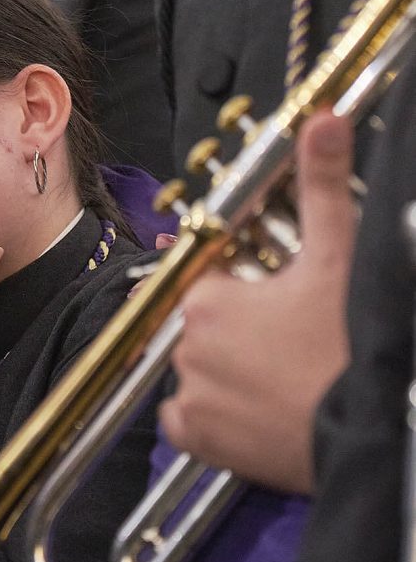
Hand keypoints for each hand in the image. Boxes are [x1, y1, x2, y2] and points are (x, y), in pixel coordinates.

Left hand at [161, 112, 355, 494]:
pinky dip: (209, 419)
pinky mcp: (198, 440)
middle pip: (204, 327)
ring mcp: (188, 395)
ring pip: (196, 372)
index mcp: (206, 299)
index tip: (277, 302)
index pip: (210, 282)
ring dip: (225, 372)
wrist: (377, 426)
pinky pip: (185, 423)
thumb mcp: (339, 257)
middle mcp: (184, 345)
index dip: (246, 288)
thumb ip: (321, 185)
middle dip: (239, 330)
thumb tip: (320, 121)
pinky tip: (252, 411)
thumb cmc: (354, 344)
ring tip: (279, 378)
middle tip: (290, 343)